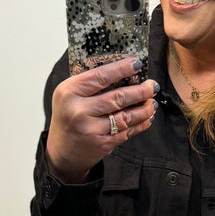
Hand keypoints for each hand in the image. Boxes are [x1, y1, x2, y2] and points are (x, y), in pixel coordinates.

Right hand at [46, 57, 158, 180]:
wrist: (61, 151)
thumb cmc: (67, 118)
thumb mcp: (68, 95)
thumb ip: (89, 83)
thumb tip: (121, 70)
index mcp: (69, 92)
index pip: (100, 76)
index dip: (121, 69)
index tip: (137, 64)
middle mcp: (78, 111)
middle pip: (117, 98)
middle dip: (140, 91)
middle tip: (152, 86)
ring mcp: (90, 129)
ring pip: (125, 117)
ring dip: (143, 109)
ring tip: (152, 103)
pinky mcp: (101, 144)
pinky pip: (125, 132)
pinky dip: (139, 125)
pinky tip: (147, 118)